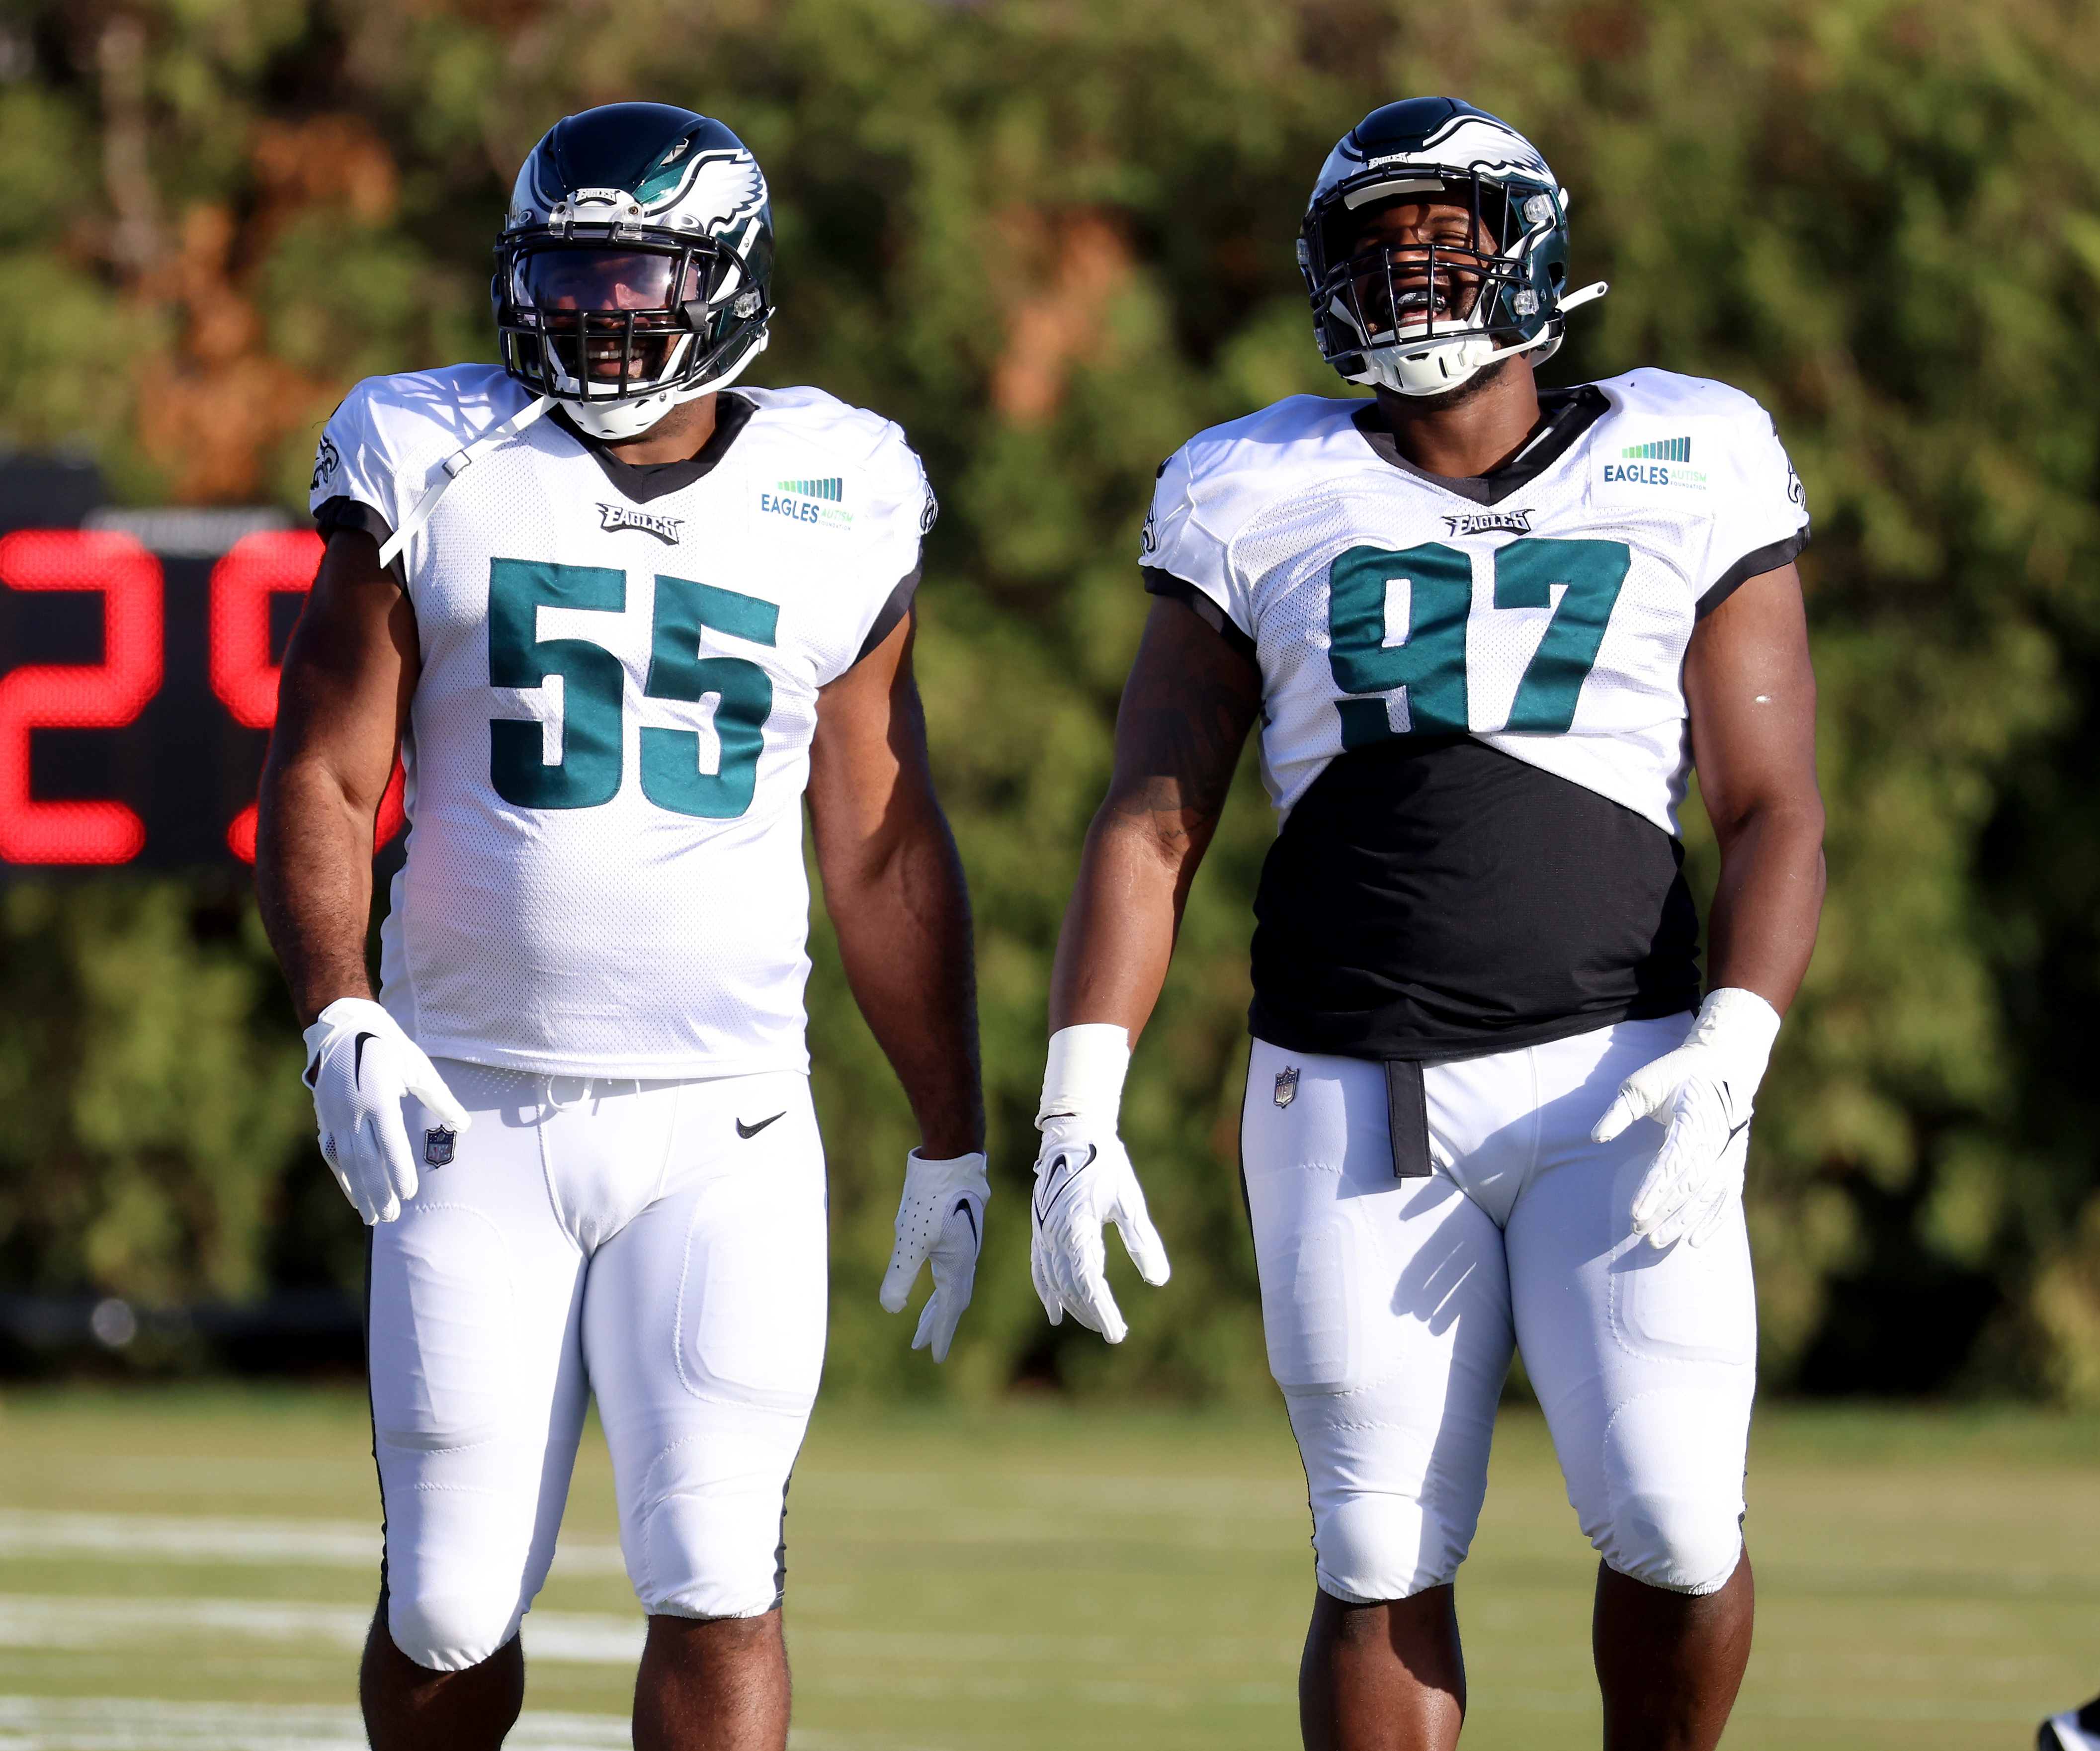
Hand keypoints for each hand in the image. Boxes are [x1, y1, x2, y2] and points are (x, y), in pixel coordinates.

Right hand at [301, 997, 469, 1224]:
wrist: (343, 1031)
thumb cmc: (388, 1048)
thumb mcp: (418, 1067)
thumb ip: (440, 1098)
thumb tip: (463, 1126)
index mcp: (378, 1097)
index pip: (389, 1142)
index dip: (398, 1170)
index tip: (410, 1193)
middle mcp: (352, 1111)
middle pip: (366, 1160)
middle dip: (379, 1191)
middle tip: (391, 1217)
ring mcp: (335, 1117)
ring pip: (347, 1162)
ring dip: (360, 1191)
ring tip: (373, 1217)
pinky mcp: (325, 1119)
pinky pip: (332, 1154)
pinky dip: (343, 1178)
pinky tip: (354, 1197)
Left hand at [879, 1150, 989, 1363]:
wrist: (952, 1156)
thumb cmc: (932, 1197)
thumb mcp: (910, 1239)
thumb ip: (901, 1275)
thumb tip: (892, 1309)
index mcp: (958, 1265)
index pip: (951, 1309)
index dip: (940, 1333)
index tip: (933, 1356)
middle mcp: (965, 1257)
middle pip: (953, 1300)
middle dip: (936, 1323)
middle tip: (920, 1345)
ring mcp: (963, 1241)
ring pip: (953, 1282)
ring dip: (938, 1303)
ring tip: (921, 1317)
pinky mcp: (957, 1226)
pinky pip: (951, 1265)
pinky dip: (941, 1280)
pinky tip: (929, 1271)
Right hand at [1030, 1118, 1170, 1343]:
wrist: (1074, 1135)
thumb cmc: (1105, 1164)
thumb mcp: (1129, 1201)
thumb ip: (1142, 1240)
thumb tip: (1159, 1280)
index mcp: (1076, 1229)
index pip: (1089, 1283)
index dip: (1102, 1311)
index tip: (1117, 1332)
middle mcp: (1054, 1235)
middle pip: (1070, 1287)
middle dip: (1091, 1312)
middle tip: (1113, 1331)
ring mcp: (1043, 1232)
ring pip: (1053, 1280)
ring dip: (1072, 1305)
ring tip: (1092, 1322)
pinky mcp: (1040, 1228)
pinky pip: (1040, 1267)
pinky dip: (1047, 1290)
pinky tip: (1055, 1310)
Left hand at [1592, 987, 1781, 1248]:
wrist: (1722, 1064)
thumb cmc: (1674, 1074)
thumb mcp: (1642, 1083)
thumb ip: (1619, 1111)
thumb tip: (1596, 1137)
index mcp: (1694, 1118)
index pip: (1673, 1162)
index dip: (1654, 1190)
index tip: (1635, 1213)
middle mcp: (1717, 1138)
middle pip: (1690, 1183)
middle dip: (1665, 1210)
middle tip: (1638, 1231)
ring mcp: (1730, 1152)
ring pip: (1708, 1195)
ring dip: (1684, 1221)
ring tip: (1658, 1242)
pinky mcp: (1735, 1160)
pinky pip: (1727, 1196)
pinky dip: (1713, 1219)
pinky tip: (1696, 1240)